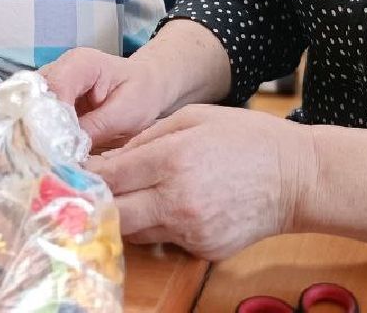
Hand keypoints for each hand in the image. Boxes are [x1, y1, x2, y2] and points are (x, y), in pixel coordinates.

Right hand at [41, 48, 167, 149]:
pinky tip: (45, 157)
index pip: (55, 87)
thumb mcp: (126, 113)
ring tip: (45, 161)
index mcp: (80, 63)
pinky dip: (37, 138)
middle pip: (33, 98)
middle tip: (47, 160)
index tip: (58, 149)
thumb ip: (96, 128)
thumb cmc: (140, 94)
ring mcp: (48, 86)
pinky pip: (33, 119)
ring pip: (28, 109)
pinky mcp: (46, 102)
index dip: (52, 118)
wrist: (144, 87)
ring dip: (34, 135)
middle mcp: (57, 69)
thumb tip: (66, 149)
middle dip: (37, 129)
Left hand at [86, 105, 313, 260]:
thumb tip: (111, 156)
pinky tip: (171, 206)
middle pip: (113, 213)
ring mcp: (190, 230)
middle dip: (95, 202)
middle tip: (86, 191)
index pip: (109, 176)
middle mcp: (177, 200)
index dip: (83, 175)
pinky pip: (164, 240)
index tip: (68, 172)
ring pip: (134, 231)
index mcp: (172, 159)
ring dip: (126, 214)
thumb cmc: (247, 138)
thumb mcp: (194, 117)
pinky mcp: (202, 249)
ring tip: (133, 195)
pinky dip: (158, 225)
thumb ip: (147, 136)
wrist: (298, 177)